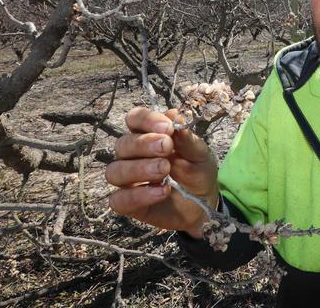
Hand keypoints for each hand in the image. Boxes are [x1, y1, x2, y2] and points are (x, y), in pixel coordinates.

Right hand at [106, 107, 218, 237]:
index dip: (146, 120)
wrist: (205, 202)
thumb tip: (177, 116)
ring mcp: (127, 180)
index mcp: (148, 135)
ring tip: (165, 170)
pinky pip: (119, 200)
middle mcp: (132, 155)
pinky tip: (163, 191)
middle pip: (122, 144)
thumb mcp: (200, 154)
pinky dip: (139, 195)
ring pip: (115, 171)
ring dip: (139, 168)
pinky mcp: (127, 203)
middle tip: (167, 147)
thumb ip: (187, 138)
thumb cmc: (197, 171)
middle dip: (144, 144)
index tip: (167, 127)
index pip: (134, 118)